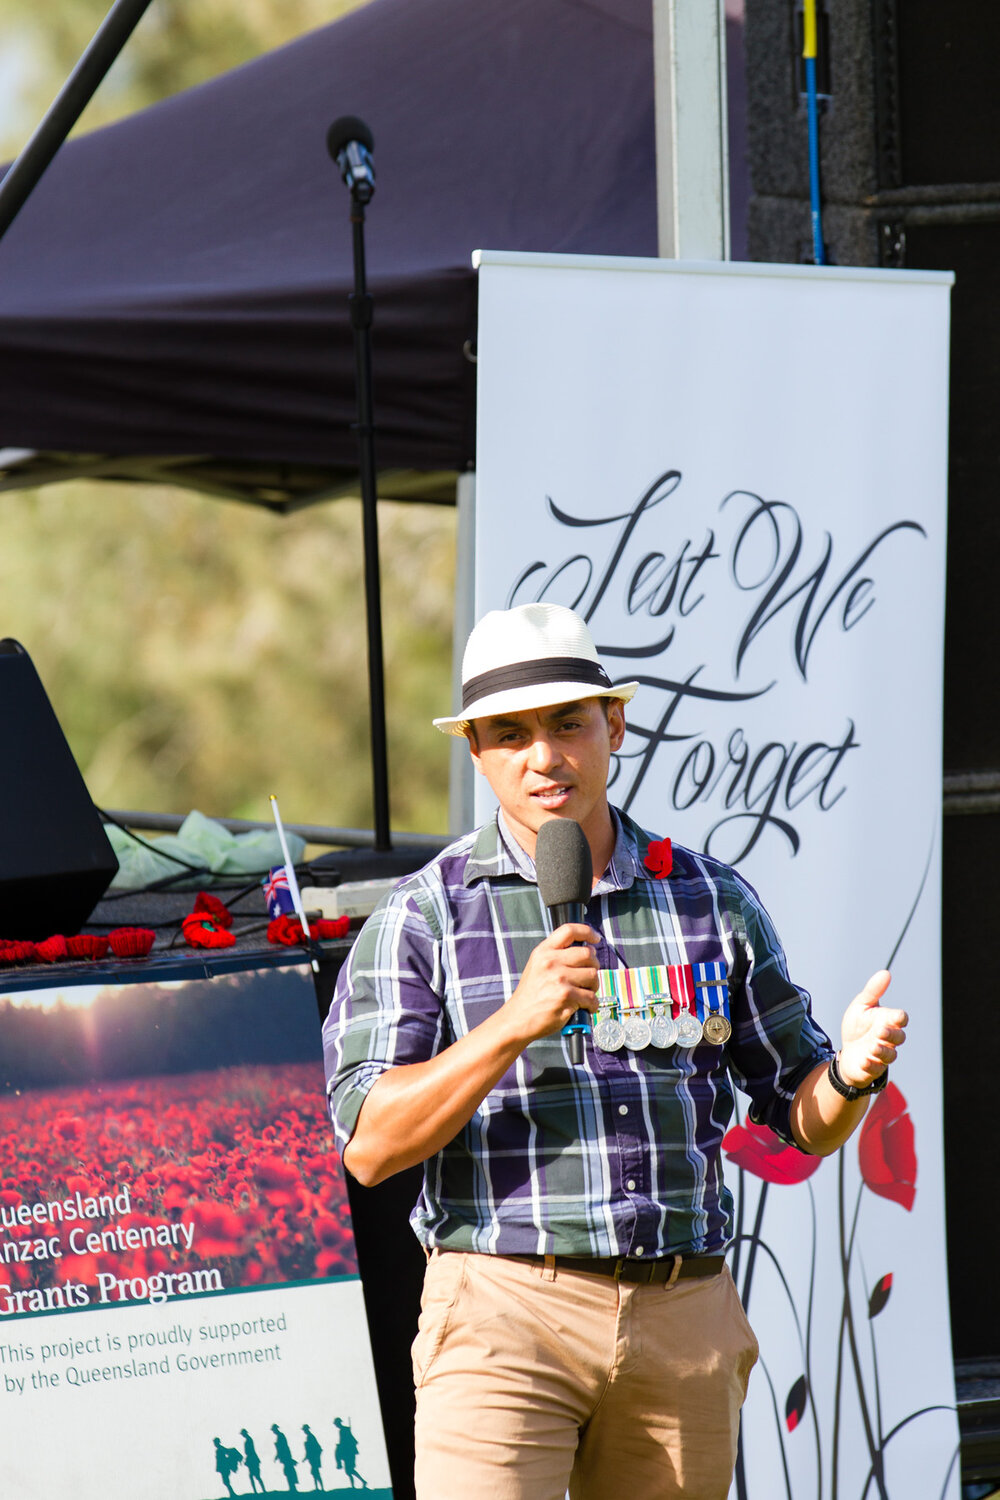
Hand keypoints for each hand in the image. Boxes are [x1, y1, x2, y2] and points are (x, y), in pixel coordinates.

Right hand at [502, 923, 600, 1047]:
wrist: (517, 1019)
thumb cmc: (530, 995)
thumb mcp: (537, 966)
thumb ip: (557, 955)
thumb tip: (588, 950)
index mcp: (543, 952)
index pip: (568, 930)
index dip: (586, 932)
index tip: (595, 938)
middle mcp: (550, 962)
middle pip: (587, 954)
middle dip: (593, 966)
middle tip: (588, 978)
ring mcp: (558, 979)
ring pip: (593, 975)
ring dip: (593, 987)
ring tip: (583, 993)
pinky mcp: (566, 996)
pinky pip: (592, 997)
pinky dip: (592, 1005)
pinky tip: (583, 1007)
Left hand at [838, 969, 907, 1088]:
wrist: (847, 1051)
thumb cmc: (858, 1027)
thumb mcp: (862, 1006)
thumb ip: (873, 991)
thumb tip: (885, 973)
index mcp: (887, 1022)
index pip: (900, 1019)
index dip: (900, 1018)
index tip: (896, 1017)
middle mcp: (888, 1039)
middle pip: (899, 1037)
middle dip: (891, 1034)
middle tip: (880, 1030)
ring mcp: (882, 1055)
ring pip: (890, 1055)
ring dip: (882, 1051)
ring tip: (872, 1047)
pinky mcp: (873, 1068)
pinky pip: (875, 1069)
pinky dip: (871, 1065)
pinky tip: (863, 1060)